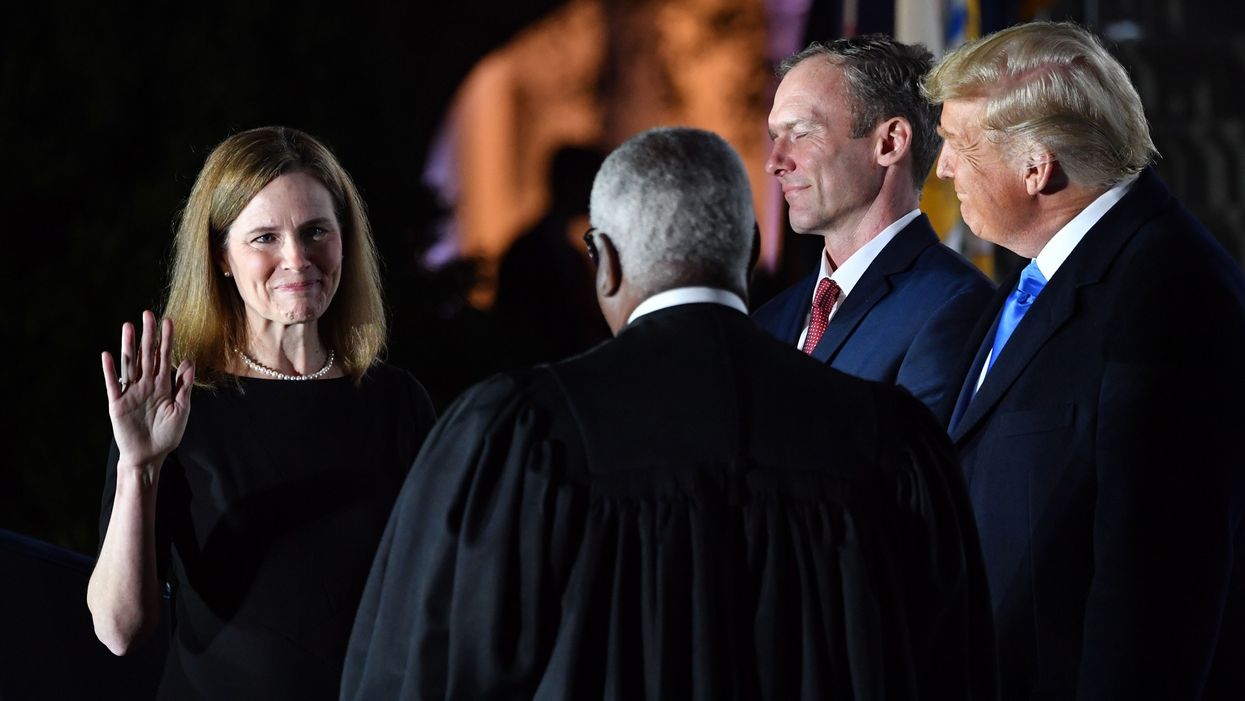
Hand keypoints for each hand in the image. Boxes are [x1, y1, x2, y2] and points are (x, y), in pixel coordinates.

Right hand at [101, 311, 193, 474]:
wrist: (150, 456)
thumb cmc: (167, 434)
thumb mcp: (181, 409)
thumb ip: (184, 385)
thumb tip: (189, 361)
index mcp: (163, 385)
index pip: (165, 356)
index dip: (167, 339)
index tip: (169, 321)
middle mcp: (146, 384)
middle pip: (147, 354)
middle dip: (148, 335)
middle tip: (148, 314)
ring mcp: (131, 392)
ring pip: (130, 364)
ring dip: (129, 345)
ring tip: (128, 326)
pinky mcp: (117, 403)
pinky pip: (113, 384)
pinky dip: (110, 370)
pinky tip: (108, 354)